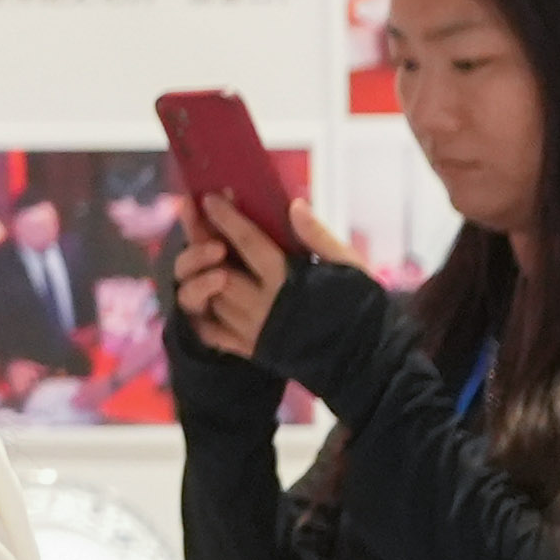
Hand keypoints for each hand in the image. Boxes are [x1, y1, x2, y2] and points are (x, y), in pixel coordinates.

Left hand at [170, 197, 370, 361]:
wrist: (365, 361)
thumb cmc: (361, 307)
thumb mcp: (349, 265)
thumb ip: (317, 236)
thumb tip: (294, 205)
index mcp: (288, 280)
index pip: (249, 243)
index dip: (227, 219)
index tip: (209, 198)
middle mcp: (263, 306)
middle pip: (219, 270)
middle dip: (203, 242)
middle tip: (194, 219)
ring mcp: (253, 330)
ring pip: (211, 298)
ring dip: (202, 274)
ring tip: (198, 251)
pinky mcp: (250, 350)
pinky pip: (212, 331)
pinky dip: (202, 311)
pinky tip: (203, 292)